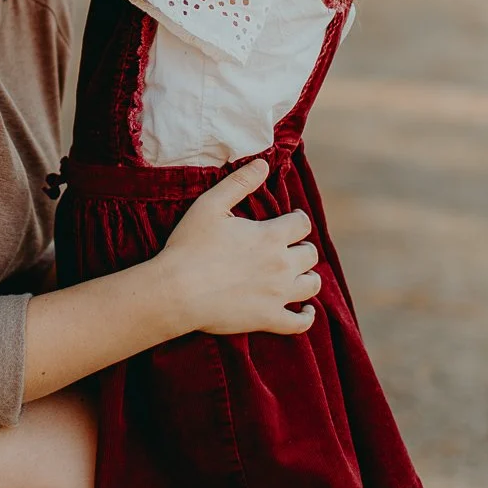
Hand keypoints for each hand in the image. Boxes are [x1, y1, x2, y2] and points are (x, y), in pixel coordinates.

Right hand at [159, 159, 319, 338]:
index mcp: (271, 236)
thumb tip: (264, 164)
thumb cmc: (189, 246)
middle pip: (310, 254)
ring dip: (307, 277)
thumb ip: (240, 182)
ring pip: (312, 285)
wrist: (176, 291)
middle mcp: (282, 265)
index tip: (288, 221)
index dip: (296, 220)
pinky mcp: (268, 319)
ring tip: (295, 274)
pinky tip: (306, 311)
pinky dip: (307, 317)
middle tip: (287, 248)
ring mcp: (278, 295)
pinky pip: (300, 323)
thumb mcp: (210, 205)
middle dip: (301, 248)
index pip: (302, 223)